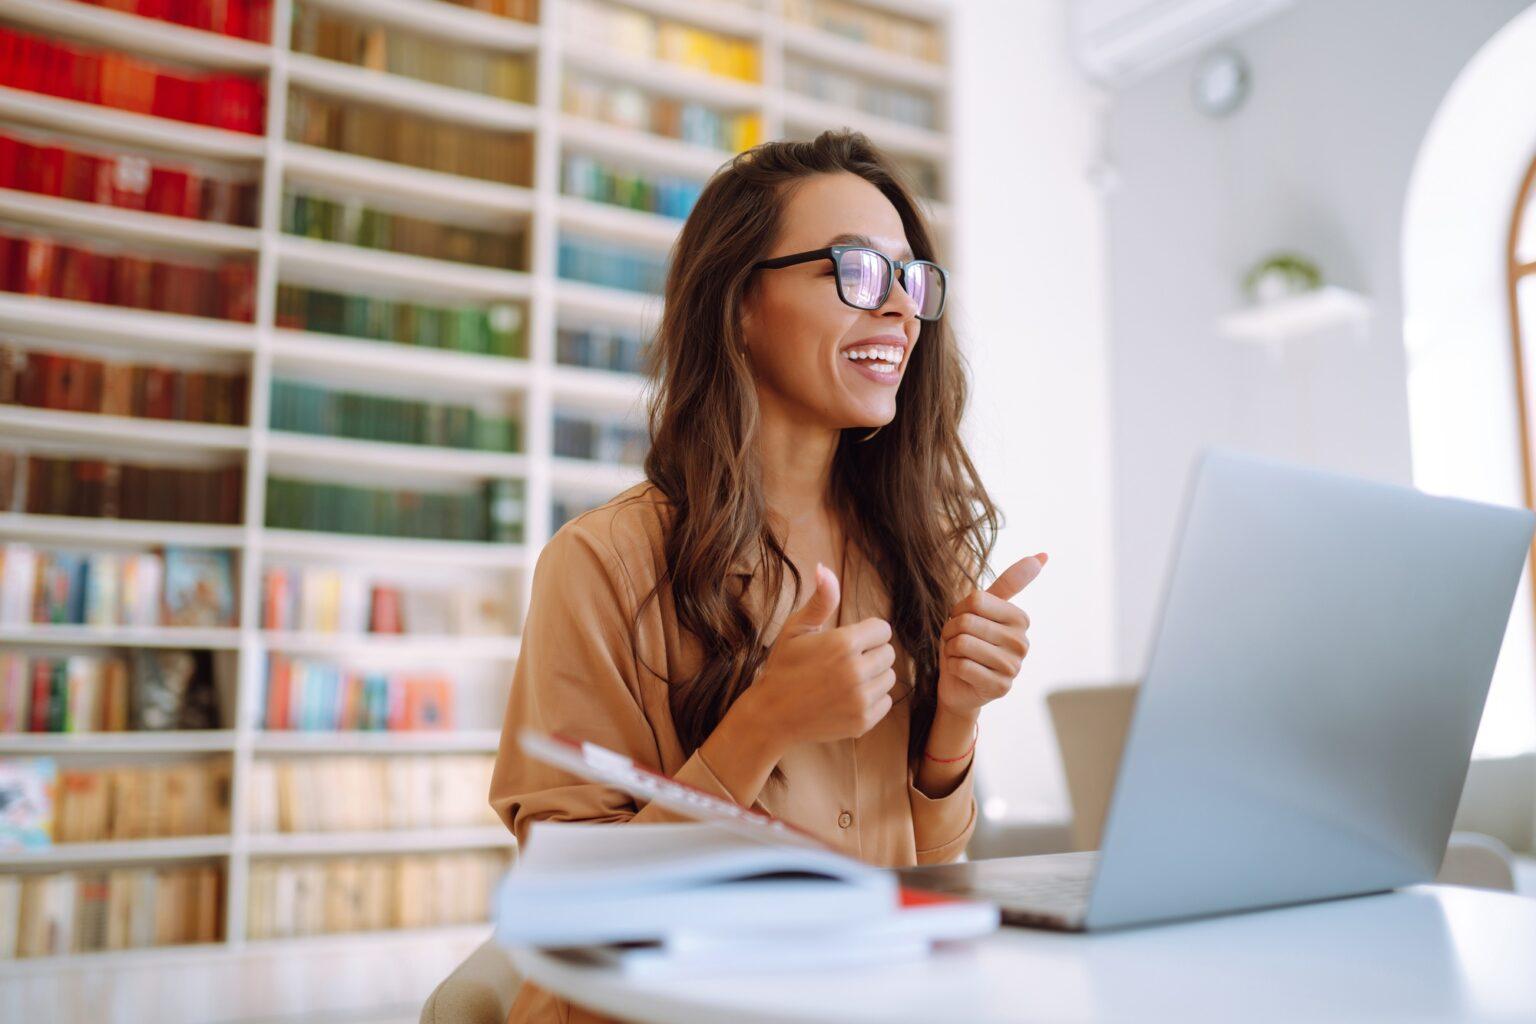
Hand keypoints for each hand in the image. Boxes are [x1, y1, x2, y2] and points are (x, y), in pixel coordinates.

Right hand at [737, 562, 896, 749]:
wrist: (773, 715)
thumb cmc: (784, 667)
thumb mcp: (796, 629)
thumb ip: (820, 600)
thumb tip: (824, 567)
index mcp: (842, 643)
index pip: (883, 629)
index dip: (867, 633)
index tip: (849, 641)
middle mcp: (855, 671)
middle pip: (888, 653)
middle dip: (871, 653)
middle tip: (845, 661)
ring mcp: (860, 699)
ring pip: (888, 678)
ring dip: (873, 676)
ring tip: (846, 679)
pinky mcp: (863, 721)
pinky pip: (886, 702)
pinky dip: (872, 699)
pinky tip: (848, 697)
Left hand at [936, 553, 1046, 716]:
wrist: (959, 684)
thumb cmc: (968, 642)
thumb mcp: (983, 609)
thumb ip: (1010, 583)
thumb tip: (1044, 554)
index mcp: (1019, 618)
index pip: (975, 600)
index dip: (958, 610)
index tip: (964, 621)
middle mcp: (1022, 642)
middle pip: (966, 622)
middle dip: (950, 632)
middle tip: (957, 643)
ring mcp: (1014, 667)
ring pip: (963, 644)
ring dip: (951, 650)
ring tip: (961, 656)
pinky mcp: (1001, 688)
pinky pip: (962, 666)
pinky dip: (953, 668)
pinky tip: (963, 674)